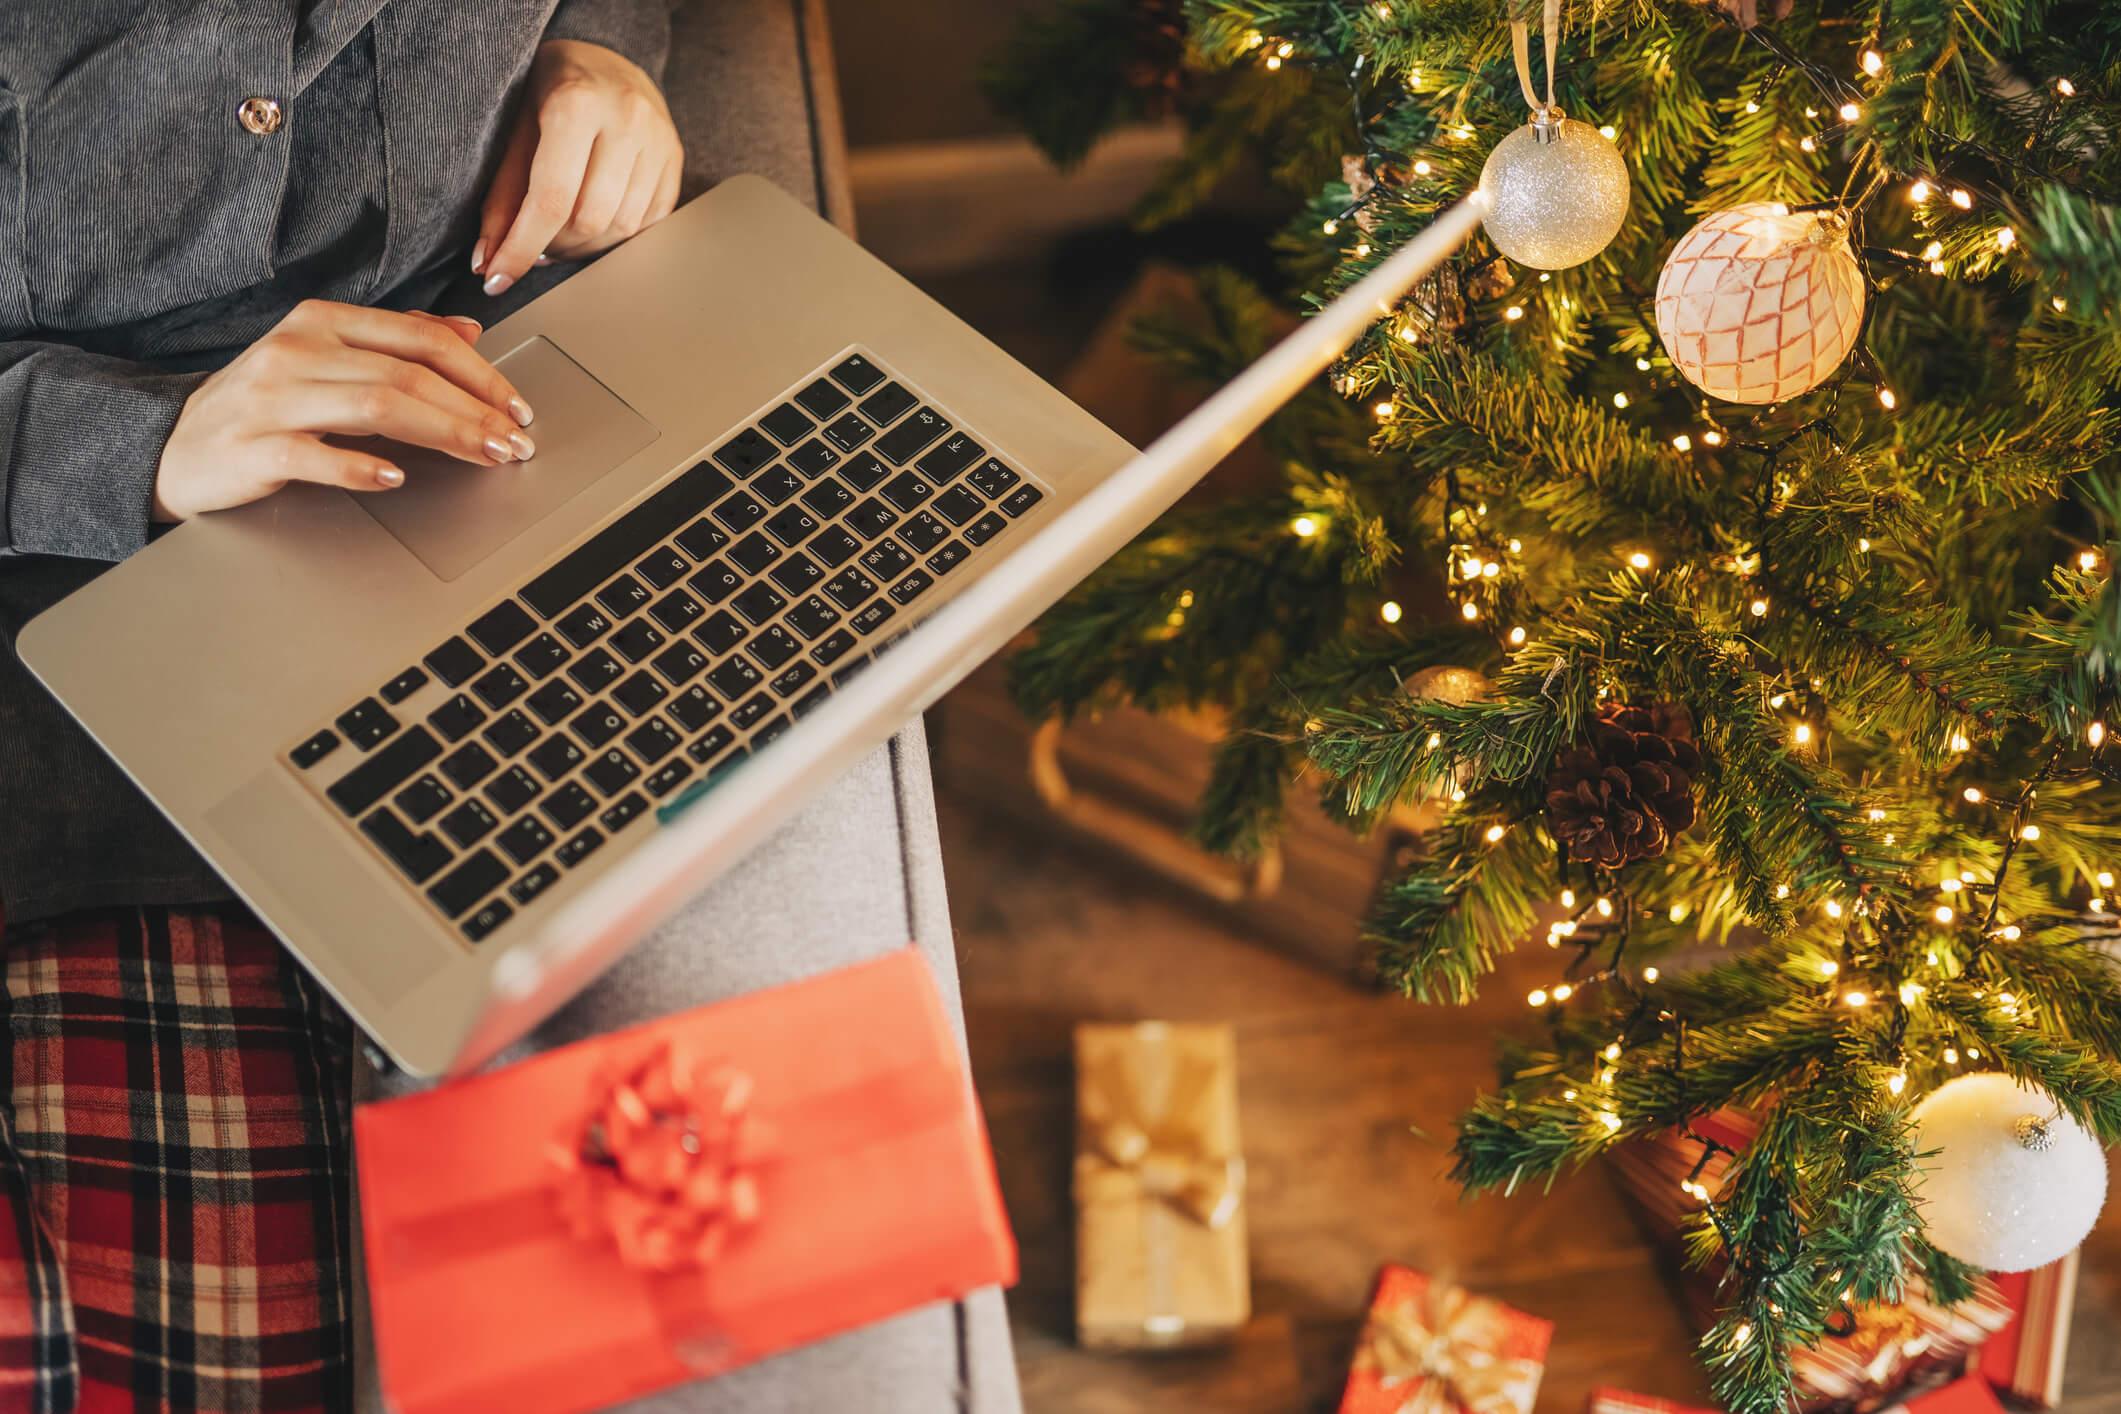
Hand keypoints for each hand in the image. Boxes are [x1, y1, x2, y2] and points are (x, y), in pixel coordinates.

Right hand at [152, 300, 534, 521]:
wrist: (174, 445)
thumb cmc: (263, 404)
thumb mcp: (327, 358)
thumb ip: (395, 341)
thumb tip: (469, 331)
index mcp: (323, 321)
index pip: (421, 339)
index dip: (480, 374)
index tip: (517, 409)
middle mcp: (298, 350)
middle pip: (407, 375)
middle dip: (474, 411)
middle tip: (514, 443)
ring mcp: (272, 397)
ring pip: (375, 407)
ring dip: (443, 434)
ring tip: (484, 455)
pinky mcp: (252, 446)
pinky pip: (314, 454)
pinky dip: (359, 466)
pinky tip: (395, 478)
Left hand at [472, 39, 682, 297]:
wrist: (606, 58)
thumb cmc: (552, 91)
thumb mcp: (517, 130)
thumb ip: (503, 196)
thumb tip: (488, 262)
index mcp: (578, 103)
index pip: (550, 199)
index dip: (521, 248)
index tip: (499, 277)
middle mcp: (627, 119)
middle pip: (589, 221)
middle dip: (555, 247)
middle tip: (534, 245)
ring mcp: (659, 139)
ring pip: (621, 228)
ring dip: (584, 247)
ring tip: (561, 235)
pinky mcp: (676, 158)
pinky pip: (647, 223)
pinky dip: (615, 236)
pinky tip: (594, 223)